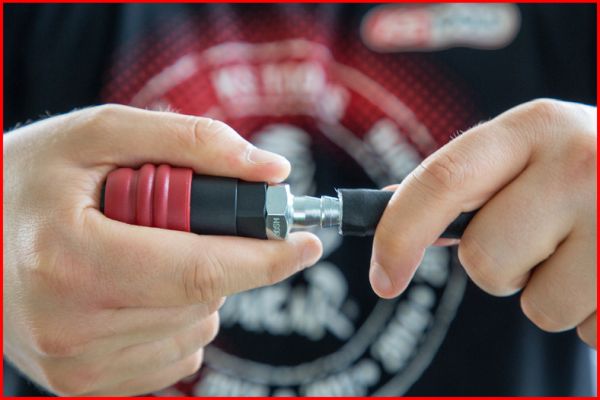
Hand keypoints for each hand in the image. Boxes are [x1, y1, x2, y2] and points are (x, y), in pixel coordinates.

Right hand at [3, 105, 322, 394]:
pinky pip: (175, 354)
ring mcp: (76, 365)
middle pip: (204, 299)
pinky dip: (176, 317)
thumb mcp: (98, 135)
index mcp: (71, 258)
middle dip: (221, 258)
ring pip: (196, 327)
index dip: (267, 257)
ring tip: (143, 252)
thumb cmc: (26, 180)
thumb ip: (190, 142)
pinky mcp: (85, 384)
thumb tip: (268, 170)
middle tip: (189, 224)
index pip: (201, 270)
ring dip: (195, 287)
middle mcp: (70, 326)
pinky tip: (135, 287)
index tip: (307, 242)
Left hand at [371, 99, 595, 347]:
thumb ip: (465, 179)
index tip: (383, 278)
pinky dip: (590, 312)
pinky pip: (586, 331)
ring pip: (537, 307)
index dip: (398, 235)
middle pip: (483, 259)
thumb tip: (385, 208)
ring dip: (550, 293)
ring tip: (588, 250)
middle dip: (500, 266)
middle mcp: (579, 164)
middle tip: (544, 237)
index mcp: (534, 127)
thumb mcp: (533, 150)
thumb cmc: (586, 169)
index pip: (442, 180)